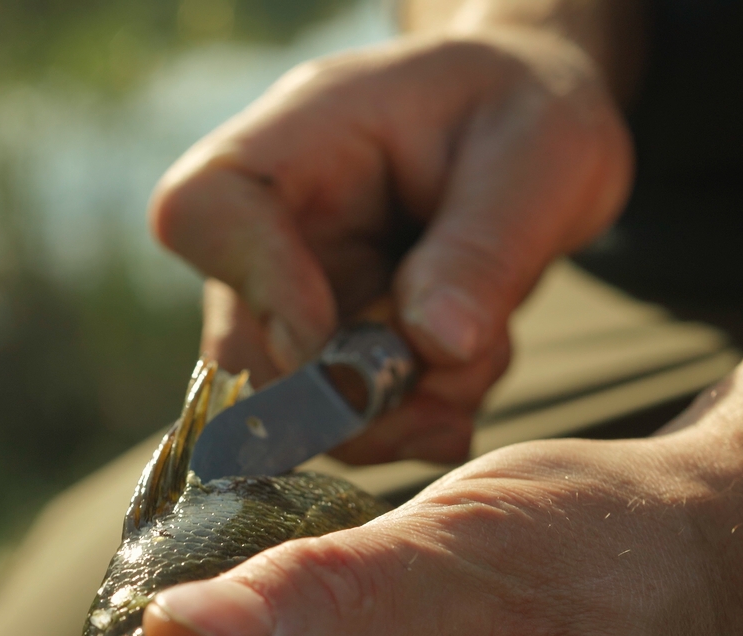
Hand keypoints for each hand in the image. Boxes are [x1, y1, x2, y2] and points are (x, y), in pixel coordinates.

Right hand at [148, 23, 632, 464]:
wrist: (531, 123)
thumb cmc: (526, 108)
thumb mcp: (538, 157)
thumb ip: (486, 250)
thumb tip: (435, 346)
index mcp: (301, 138)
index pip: (203, 210)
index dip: (254, 286)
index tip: (338, 337)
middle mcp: (276, 224)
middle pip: (245, 343)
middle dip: (353, 394)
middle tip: (459, 382)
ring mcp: (293, 292)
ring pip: (297, 404)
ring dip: (399, 412)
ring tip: (486, 353)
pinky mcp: (326, 347)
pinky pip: (346, 420)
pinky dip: (416, 419)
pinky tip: (472, 367)